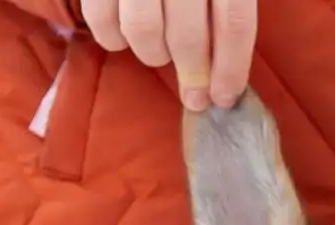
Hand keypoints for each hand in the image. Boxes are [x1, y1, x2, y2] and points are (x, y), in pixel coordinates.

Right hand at [80, 0, 256, 109]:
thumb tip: (227, 56)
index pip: (233, 21)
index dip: (231, 68)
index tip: (225, 98)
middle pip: (188, 33)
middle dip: (192, 73)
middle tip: (194, 96)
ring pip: (143, 30)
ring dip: (153, 55)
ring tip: (158, 54)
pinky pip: (101, 17)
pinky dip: (112, 38)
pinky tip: (123, 38)